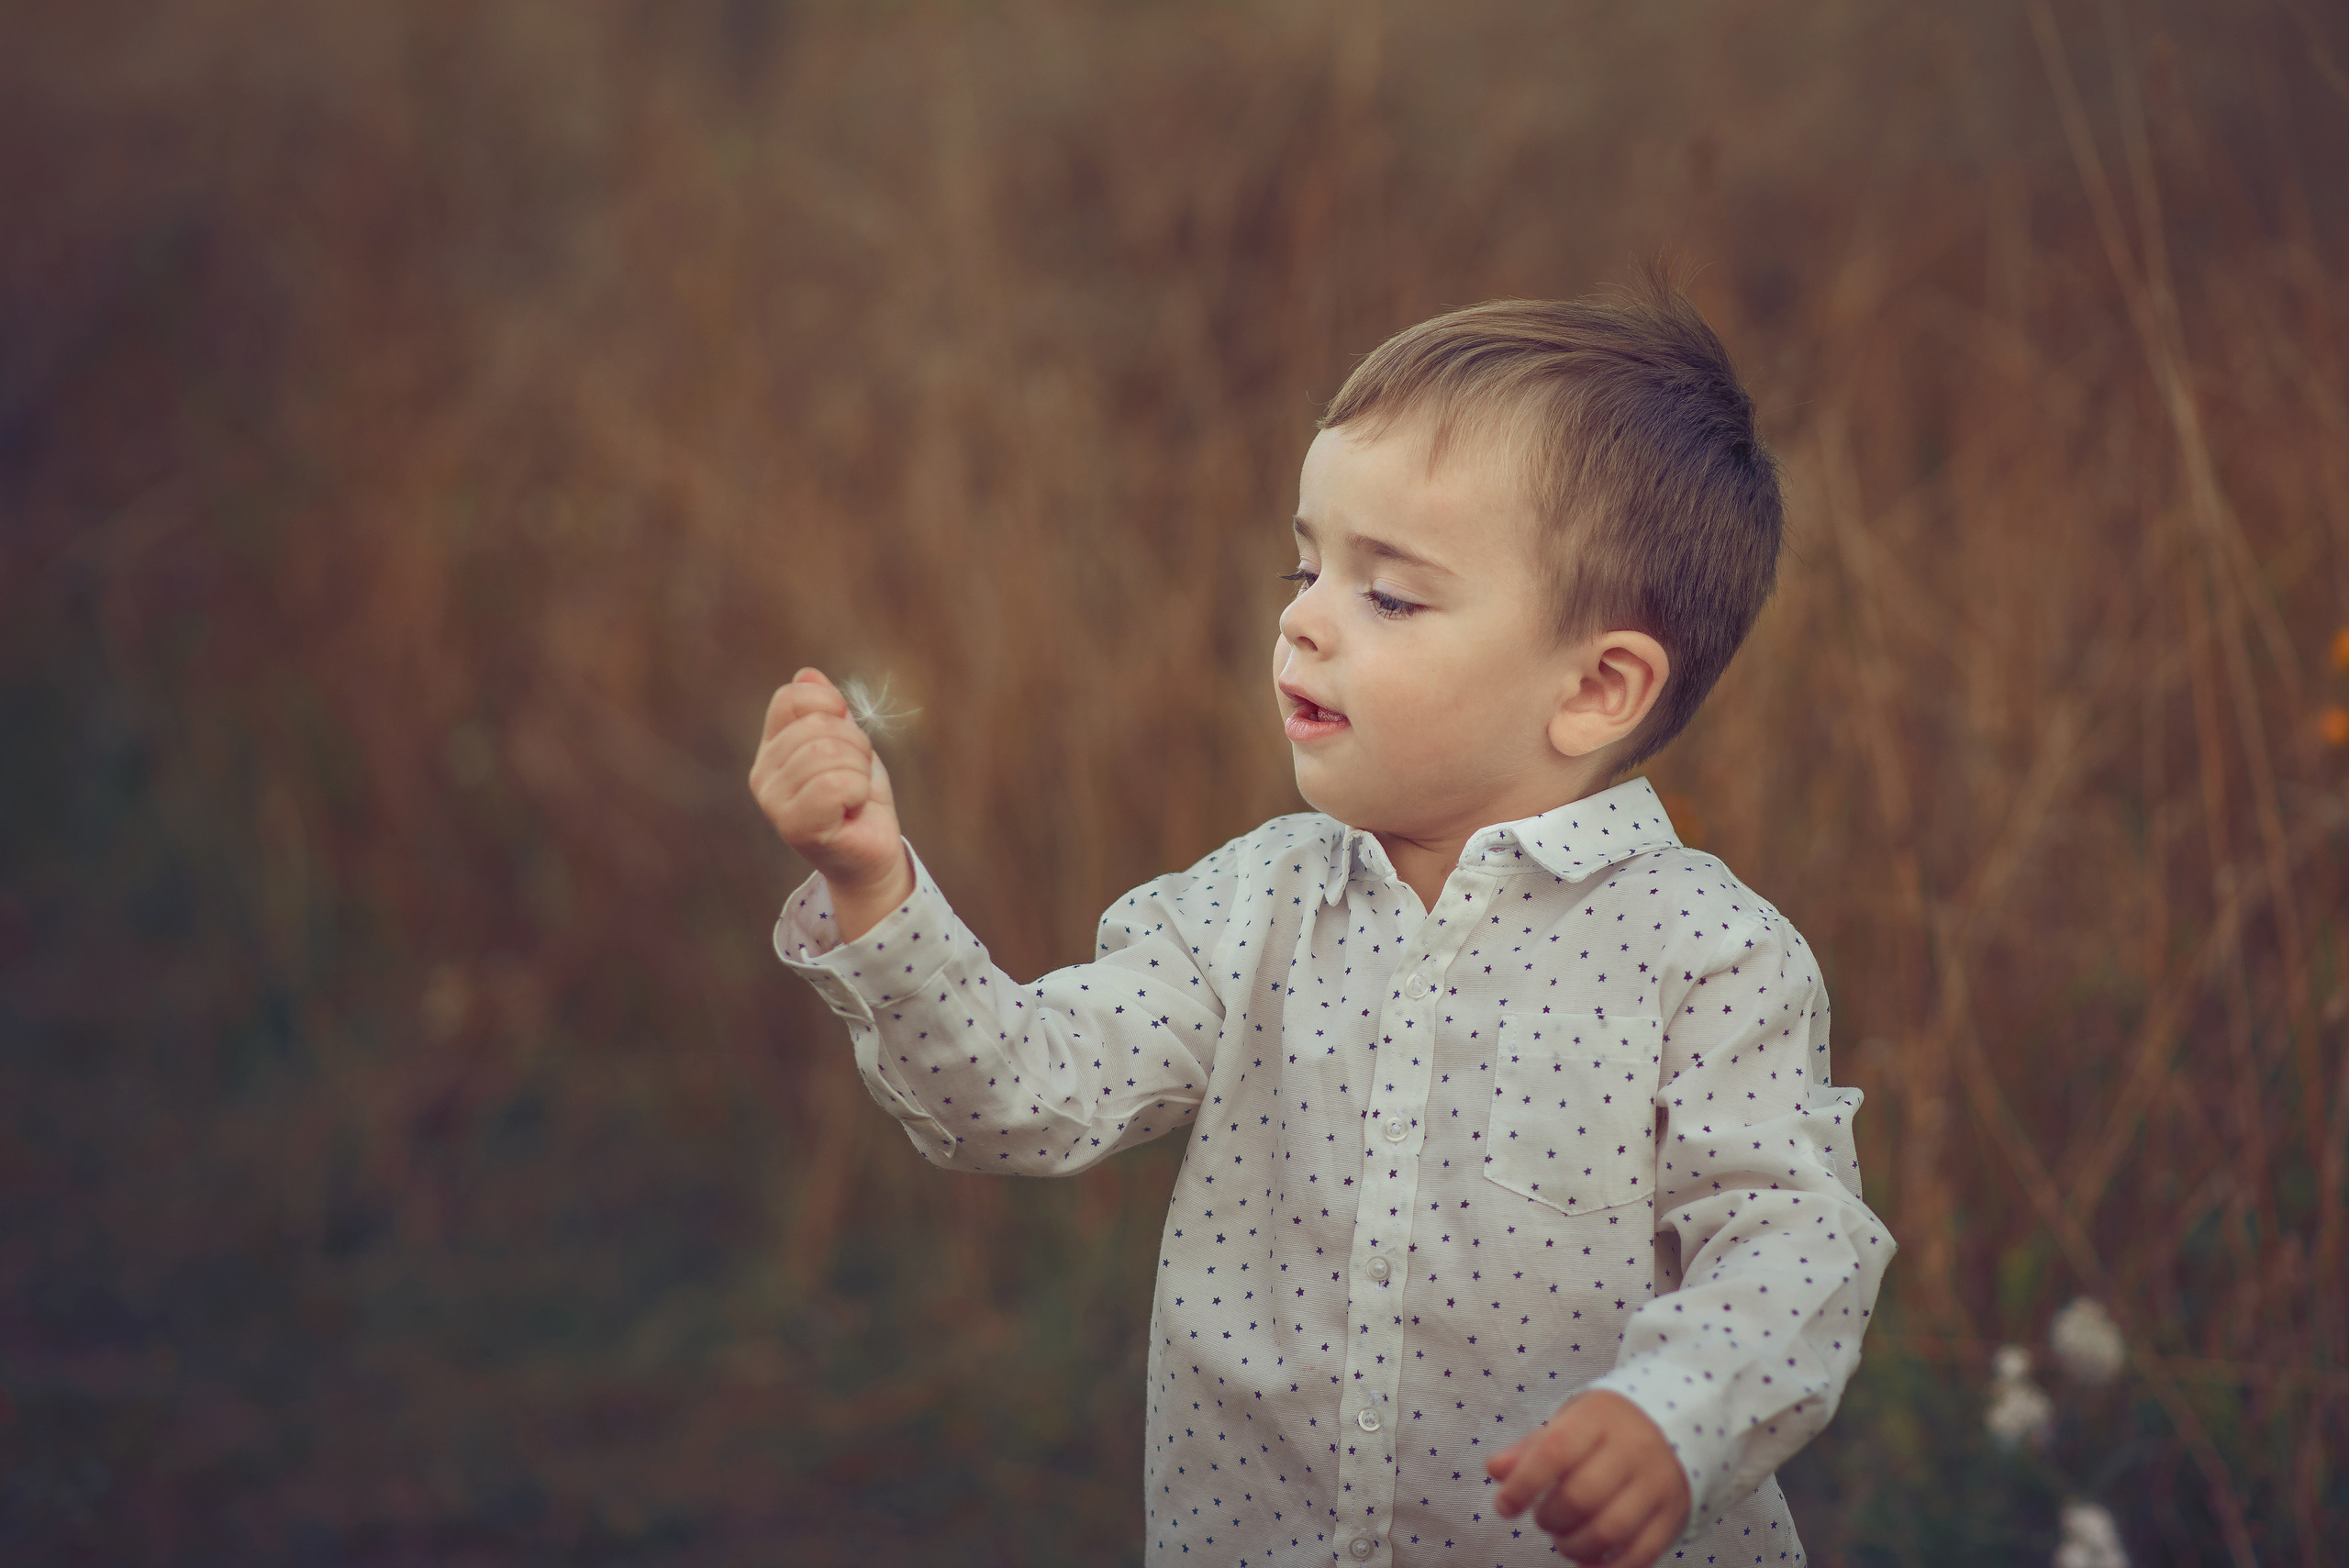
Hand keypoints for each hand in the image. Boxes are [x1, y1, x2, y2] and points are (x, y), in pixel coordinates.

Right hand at [748, 668, 912, 938]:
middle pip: (817, 726)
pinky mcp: (795, 827)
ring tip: (854, 794)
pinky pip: (836, 784)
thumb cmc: (859, 797)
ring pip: (828, 753)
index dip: (829, 704)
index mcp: (771, 749)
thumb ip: (827, 710)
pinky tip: (852, 810)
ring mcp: (774, 803)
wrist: (872, 851)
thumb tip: (808, 674)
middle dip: (855, 745)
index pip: (791, 698)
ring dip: (859, 769)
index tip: (846, 729)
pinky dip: (858, 792)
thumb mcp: (848, 743)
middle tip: (856, 775)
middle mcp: (762, 775)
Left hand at [1487, 1391, 1689, 1566]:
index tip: (1504, 1506)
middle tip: (1544, 1520)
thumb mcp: (1567, 1424)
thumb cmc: (1603, 1430)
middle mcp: (1633, 1448)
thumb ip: (1530, 1449)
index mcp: (1598, 1419)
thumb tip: (1495, 1470)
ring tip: (1564, 1540)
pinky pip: (1641, 1554)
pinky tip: (1588, 1562)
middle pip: (1581, 1497)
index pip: (1555, 1451)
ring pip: (1610, 1530)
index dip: (1523, 1484)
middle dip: (1550, 1519)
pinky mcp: (1672, 1514)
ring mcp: (1657, 1482)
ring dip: (1575, 1547)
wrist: (1673, 1426)